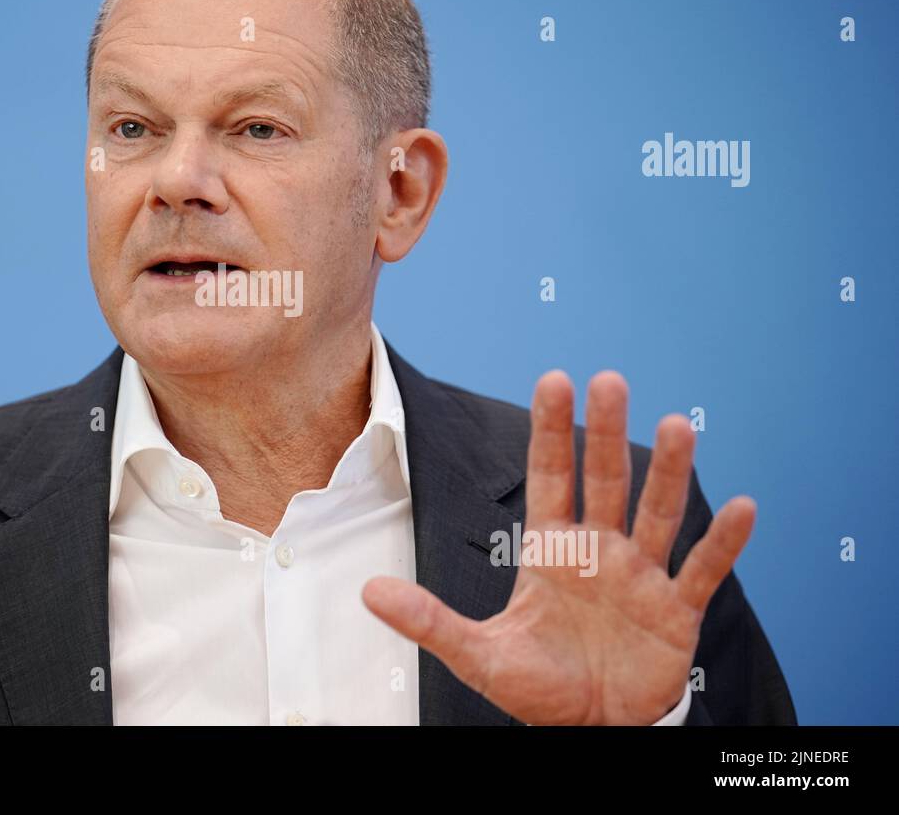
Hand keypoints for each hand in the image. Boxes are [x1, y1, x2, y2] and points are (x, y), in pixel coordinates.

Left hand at [362, 370, 755, 724]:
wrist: (591, 729)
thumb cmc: (538, 686)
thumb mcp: (478, 654)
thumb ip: (428, 620)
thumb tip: (368, 590)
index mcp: (552, 550)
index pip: (549, 476)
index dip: (550, 430)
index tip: (553, 378)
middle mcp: (599, 551)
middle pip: (605, 480)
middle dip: (606, 433)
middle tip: (609, 380)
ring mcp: (641, 576)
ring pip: (657, 513)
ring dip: (668, 473)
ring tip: (677, 427)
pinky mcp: (677, 611)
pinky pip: (703, 571)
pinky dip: (722, 543)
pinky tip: (740, 507)